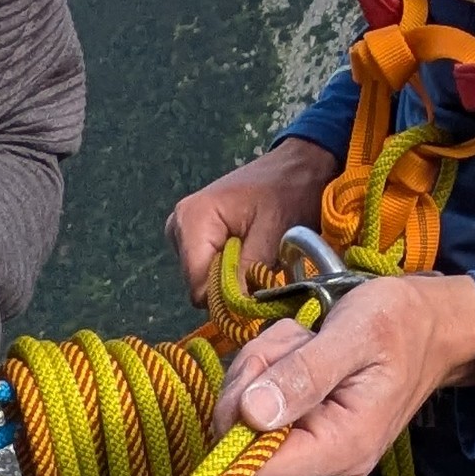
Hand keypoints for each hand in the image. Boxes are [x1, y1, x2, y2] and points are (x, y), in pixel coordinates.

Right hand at [169, 136, 335, 319]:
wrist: (297, 166)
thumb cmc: (289, 191)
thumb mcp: (275, 232)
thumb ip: (250, 270)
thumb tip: (236, 309)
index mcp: (193, 219)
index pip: (197, 285)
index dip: (228, 298)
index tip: (259, 294)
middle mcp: (178, 226)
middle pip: (198, 285)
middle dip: (232, 287)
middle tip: (264, 268)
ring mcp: (182, 232)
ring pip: (204, 281)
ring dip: (234, 279)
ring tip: (260, 255)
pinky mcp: (193, 237)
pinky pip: (208, 269)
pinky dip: (231, 270)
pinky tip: (250, 252)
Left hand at [212, 273, 474, 475]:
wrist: (428, 329)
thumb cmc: (398, 325)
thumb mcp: (355, 334)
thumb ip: (305, 375)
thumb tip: (250, 415)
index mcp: (342, 451)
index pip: (252, 471)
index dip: (236, 417)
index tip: (263, 367)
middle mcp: (325, 472)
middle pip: (241, 438)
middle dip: (256, 377)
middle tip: (298, 342)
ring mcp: (313, 462)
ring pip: (242, 419)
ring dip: (264, 367)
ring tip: (309, 344)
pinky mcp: (304, 448)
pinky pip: (254, 413)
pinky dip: (269, 374)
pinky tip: (304, 355)